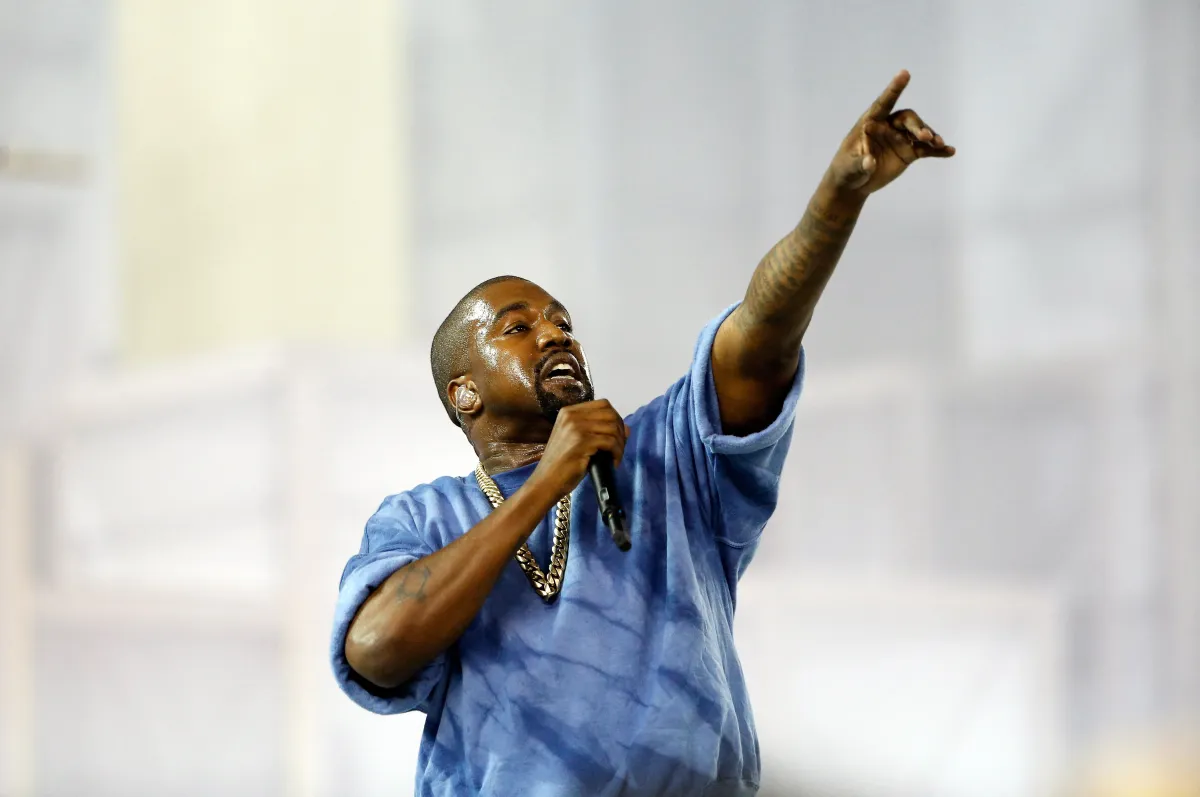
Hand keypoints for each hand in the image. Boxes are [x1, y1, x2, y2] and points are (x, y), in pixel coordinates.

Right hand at [529, 400, 629, 499]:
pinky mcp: (582, 442)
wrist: (546, 482)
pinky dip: (617, 453)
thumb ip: (597, 430)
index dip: (615, 418)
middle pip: (610, 414)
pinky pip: (611, 442)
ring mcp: (576, 427)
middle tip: (619, 448)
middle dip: (620, 431)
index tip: (618, 435)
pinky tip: (613, 463)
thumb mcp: (577, 441)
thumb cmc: (561, 464)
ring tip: (615, 457)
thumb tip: (626, 428)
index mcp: (568, 412)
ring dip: (620, 444)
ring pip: (613, 428)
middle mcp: (571, 415)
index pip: (603, 404)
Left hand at [827, 70, 954, 195]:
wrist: (854, 183)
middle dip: (917, 126)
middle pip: (907, 119)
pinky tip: (949, 152)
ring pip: (919, 132)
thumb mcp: (849, 168)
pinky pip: (925, 149)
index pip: (883, 103)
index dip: (894, 88)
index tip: (905, 74)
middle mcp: (888, 126)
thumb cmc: (846, 170)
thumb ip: (859, 164)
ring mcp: (900, 138)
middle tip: (925, 137)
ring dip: (930, 136)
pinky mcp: (908, 152)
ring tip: (939, 144)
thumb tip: (869, 162)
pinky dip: (937, 150)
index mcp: (871, 122)